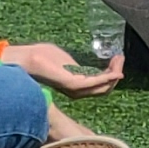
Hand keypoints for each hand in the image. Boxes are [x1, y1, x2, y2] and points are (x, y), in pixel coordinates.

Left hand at [5, 38, 123, 94]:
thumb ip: (75, 66)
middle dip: (116, 73)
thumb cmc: (42, 57)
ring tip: (119, 58)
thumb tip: (81, 66)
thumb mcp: (64, 60)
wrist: (27, 58)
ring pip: (104, 86)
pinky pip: (97, 83)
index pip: (100, 85)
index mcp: (76, 85)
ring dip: (114, 73)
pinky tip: (115, 70)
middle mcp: (77, 91)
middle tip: (121, 57)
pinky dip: (108, 77)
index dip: (111, 74)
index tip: (117, 59)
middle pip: (105, 88)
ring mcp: (76, 89)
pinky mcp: (73, 84)